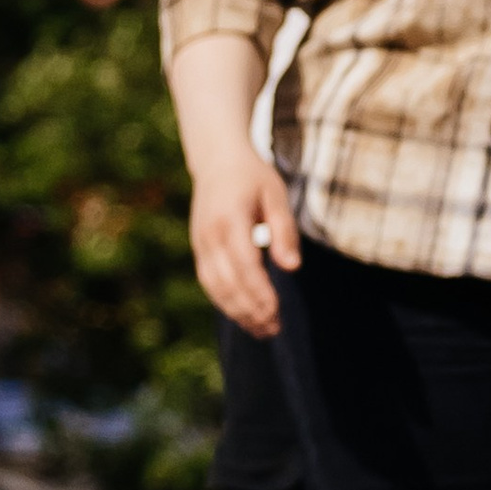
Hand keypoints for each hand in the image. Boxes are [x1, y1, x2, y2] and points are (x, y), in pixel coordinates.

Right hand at [188, 147, 301, 338]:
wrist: (217, 160)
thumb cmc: (253, 177)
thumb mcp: (276, 195)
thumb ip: (284, 230)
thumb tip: (291, 268)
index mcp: (230, 218)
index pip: (244, 264)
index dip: (259, 291)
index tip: (277, 311)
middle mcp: (209, 234)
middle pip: (227, 282)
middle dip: (250, 310)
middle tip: (274, 329)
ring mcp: (200, 243)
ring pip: (215, 287)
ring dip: (237, 312)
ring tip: (262, 329)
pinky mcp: (198, 249)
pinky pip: (209, 282)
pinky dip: (226, 302)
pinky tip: (245, 315)